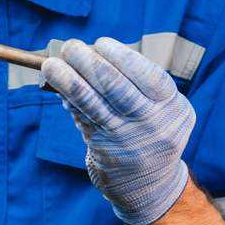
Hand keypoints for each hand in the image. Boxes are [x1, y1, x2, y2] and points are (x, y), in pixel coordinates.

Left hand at [41, 37, 195, 224]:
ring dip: (68, 80)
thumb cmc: (144, 127)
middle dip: (89, 63)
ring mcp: (129, 140)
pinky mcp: (105, 151)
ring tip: (50, 65)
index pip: (152, 78)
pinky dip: (69, 100)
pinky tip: (58, 87)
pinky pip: (83, 117)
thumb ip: (131, 83)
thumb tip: (86, 55)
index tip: (101, 43)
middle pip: (118, 89)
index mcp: (173, 108)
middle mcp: (155, 125)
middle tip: (69, 47)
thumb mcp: (154, 107)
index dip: (124, 58)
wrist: (146, 181)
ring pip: (93, 104)